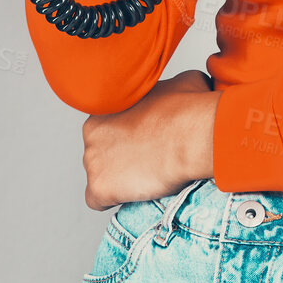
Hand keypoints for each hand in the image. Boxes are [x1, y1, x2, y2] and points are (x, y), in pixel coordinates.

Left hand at [80, 69, 218, 210]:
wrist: (192, 136)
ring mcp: (92, 160)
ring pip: (99, 175)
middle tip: (147, 159)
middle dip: (119, 157)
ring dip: (117, 179)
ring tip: (145, 177)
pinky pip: (96, 199)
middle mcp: (91, 132)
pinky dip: (111, 200)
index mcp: (106, 106)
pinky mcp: (98, 186)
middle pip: (100, 151)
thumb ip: (169, 88)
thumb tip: (182, 91)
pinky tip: (132, 194)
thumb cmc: (188, 108)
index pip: (107, 126)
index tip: (144, 142)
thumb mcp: (180, 82)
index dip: (127, 137)